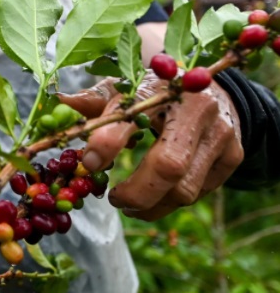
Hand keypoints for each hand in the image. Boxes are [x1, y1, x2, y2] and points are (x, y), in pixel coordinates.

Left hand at [58, 72, 243, 220]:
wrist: (211, 86)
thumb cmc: (156, 90)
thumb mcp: (125, 87)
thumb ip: (95, 100)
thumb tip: (59, 103)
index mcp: (161, 86)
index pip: (131, 117)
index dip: (106, 143)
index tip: (86, 163)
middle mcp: (196, 107)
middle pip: (167, 166)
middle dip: (135, 194)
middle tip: (115, 200)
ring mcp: (220, 133)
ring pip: (185, 189)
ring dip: (152, 206)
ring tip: (131, 203)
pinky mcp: (233, 155)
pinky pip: (200, 192)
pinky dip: (172, 200)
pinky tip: (158, 194)